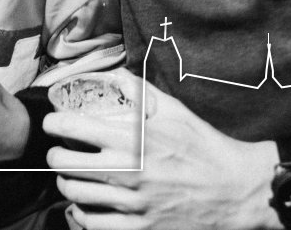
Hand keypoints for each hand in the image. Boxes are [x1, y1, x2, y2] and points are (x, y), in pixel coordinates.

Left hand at [44, 70, 281, 229]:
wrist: (238, 191)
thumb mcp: (175, 111)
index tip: (52, 123)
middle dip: (55, 155)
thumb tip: (113, 75)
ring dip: (65, 184)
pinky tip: (85, 205)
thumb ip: (139, 92)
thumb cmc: (205, 147)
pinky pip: (94, 224)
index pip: (73, 128)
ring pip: (75, 194)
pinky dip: (81, 214)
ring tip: (69, 177)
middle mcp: (129, 172)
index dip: (53, 123)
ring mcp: (134, 204)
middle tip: (58, 151)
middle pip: (65, 164)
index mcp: (134, 139)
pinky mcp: (142, 228)